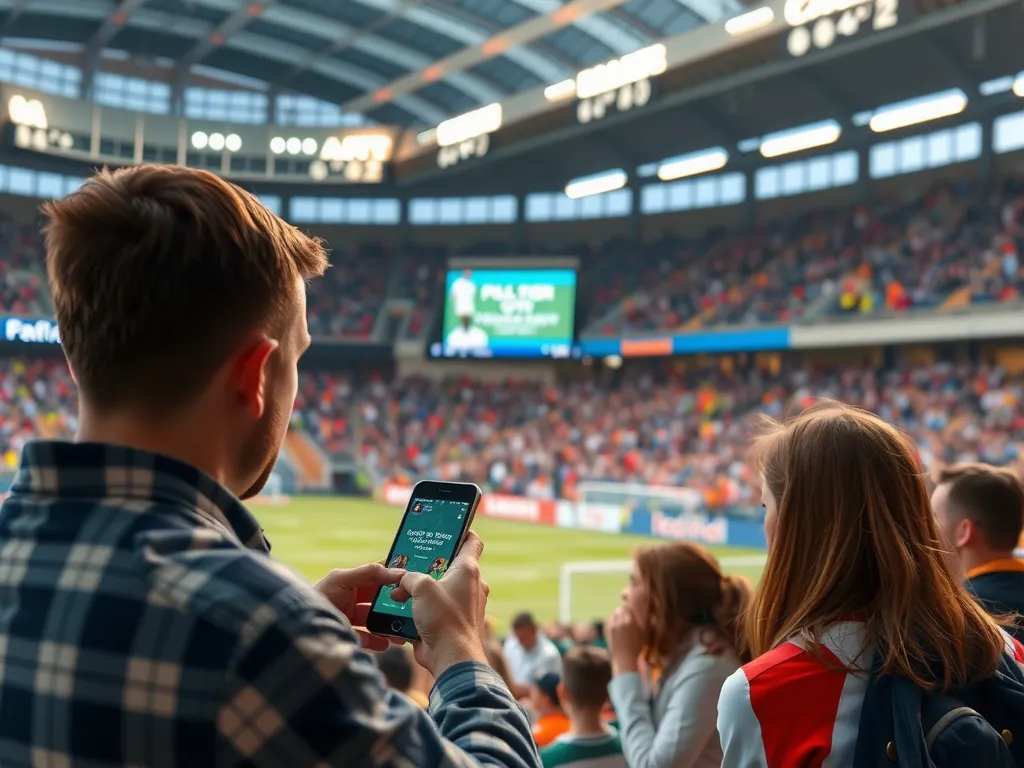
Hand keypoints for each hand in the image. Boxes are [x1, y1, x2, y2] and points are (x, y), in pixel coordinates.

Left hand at [316, 562, 404, 651]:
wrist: (301, 630)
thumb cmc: (319, 598)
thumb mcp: (342, 579)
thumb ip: (369, 572)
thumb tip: (397, 571)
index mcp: (350, 582)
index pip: (377, 575)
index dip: (393, 575)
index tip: (412, 577)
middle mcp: (350, 599)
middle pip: (379, 600)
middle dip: (395, 603)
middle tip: (412, 606)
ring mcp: (350, 619)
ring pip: (376, 620)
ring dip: (389, 624)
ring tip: (403, 629)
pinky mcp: (348, 636)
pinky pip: (368, 639)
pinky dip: (378, 641)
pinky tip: (387, 643)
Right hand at [389, 531, 489, 675]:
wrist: (451, 658)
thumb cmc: (444, 618)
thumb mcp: (422, 588)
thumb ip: (409, 578)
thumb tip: (400, 585)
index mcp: (468, 569)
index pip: (472, 541)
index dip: (461, 530)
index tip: (447, 527)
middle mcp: (469, 585)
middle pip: (449, 565)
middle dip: (428, 563)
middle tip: (410, 560)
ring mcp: (461, 605)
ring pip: (439, 589)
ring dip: (420, 589)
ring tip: (400, 587)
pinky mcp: (451, 622)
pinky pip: (434, 609)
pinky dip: (420, 608)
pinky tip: (401, 609)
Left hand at [607, 607, 643, 675]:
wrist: (626, 659)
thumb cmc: (637, 648)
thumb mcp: (642, 634)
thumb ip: (639, 622)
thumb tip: (637, 614)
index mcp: (632, 622)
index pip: (628, 608)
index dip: (630, 610)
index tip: (631, 613)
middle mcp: (622, 622)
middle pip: (620, 610)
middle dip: (623, 612)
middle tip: (625, 616)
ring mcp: (614, 626)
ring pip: (614, 614)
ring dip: (617, 615)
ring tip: (620, 621)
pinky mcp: (609, 630)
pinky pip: (610, 620)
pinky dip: (612, 620)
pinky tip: (616, 625)